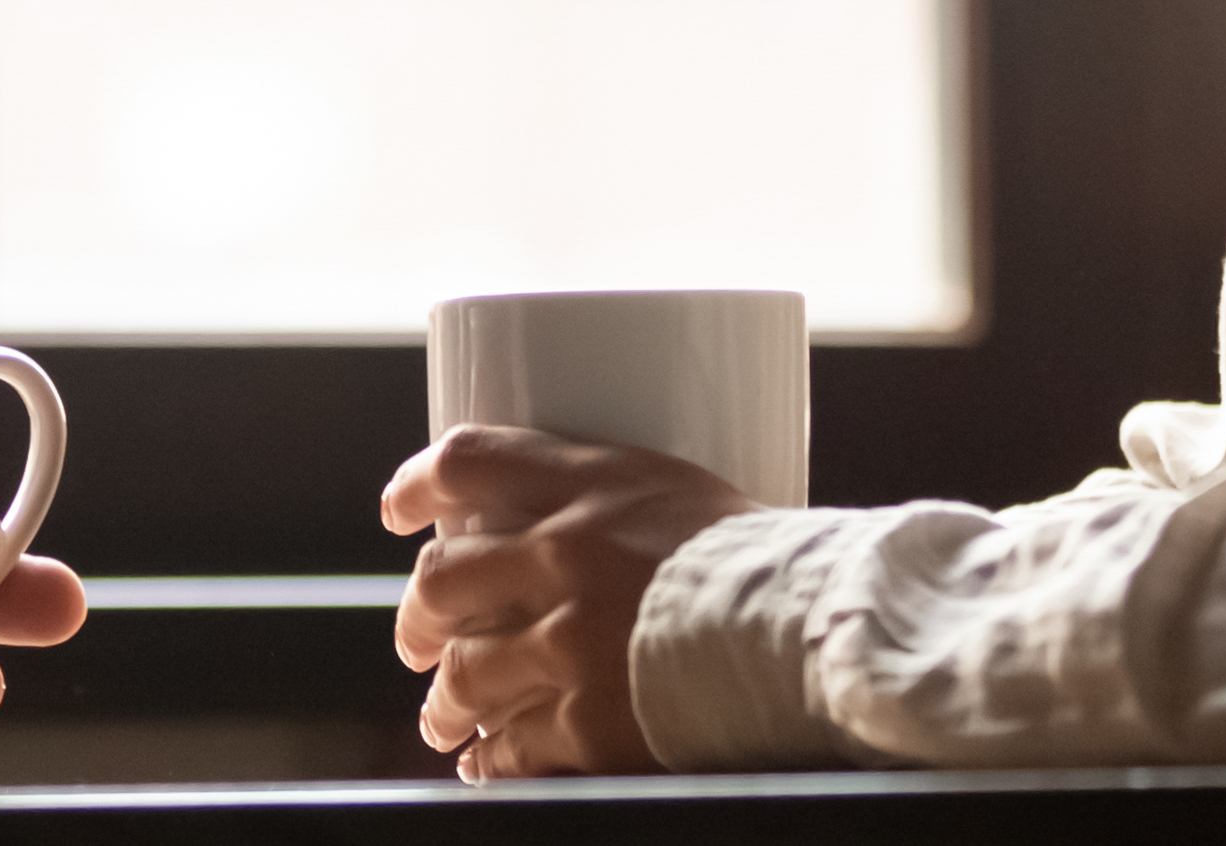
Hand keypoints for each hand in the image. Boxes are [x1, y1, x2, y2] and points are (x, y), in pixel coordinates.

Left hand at [381, 425, 765, 781]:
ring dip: (445, 702)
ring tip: (443, 719)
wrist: (823, 634)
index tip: (401, 510)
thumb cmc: (781, 564)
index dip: (418, 484)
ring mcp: (569, 644)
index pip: (469, 461)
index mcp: (591, 486)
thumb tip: (570, 532)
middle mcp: (564, 557)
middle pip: (445, 579)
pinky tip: (487, 764)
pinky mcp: (587, 724)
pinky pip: (512, 747)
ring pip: (466, 672)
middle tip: (418, 640)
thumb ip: (622, 509)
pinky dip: (490, 759)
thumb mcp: (692, 497)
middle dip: (419, 617)